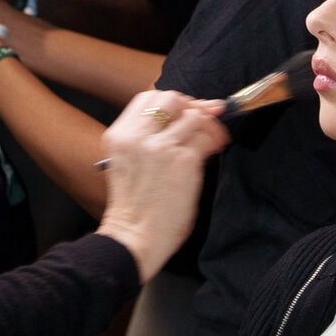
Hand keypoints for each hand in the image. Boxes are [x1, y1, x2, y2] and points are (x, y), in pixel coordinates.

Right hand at [94, 90, 228, 280]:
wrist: (134, 237)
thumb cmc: (135, 207)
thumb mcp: (129, 163)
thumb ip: (147, 139)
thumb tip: (185, 118)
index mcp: (119, 135)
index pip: (148, 98)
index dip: (173, 101)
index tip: (188, 110)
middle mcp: (137, 136)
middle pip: (171, 98)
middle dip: (193, 106)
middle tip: (206, 119)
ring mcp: (160, 147)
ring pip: (194, 115)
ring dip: (209, 124)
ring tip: (215, 138)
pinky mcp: (183, 161)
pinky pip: (206, 138)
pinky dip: (215, 140)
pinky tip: (216, 148)